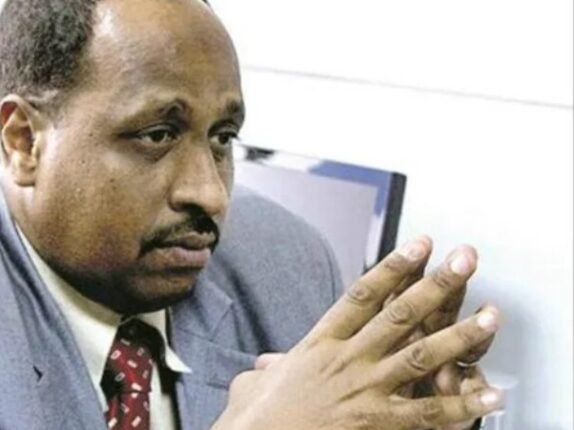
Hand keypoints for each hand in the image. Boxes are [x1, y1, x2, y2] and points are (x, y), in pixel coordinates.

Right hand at [212, 237, 503, 429]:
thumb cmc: (258, 420)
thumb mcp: (254, 384)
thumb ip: (268, 368)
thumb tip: (268, 364)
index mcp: (320, 343)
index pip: (362, 295)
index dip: (394, 267)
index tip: (419, 244)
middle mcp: (347, 360)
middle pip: (399, 315)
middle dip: (436, 285)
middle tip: (464, 260)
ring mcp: (365, 390)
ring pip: (421, 357)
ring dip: (460, 336)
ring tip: (490, 316)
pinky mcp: (376, 423)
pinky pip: (426, 413)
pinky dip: (461, 406)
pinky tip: (489, 396)